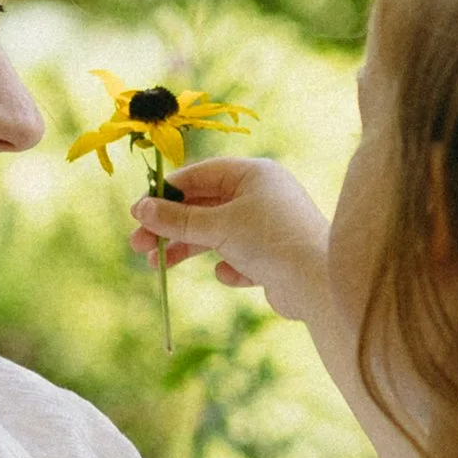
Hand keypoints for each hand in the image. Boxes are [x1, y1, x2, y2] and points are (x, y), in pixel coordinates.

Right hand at [131, 156, 333, 325]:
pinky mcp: (274, 257)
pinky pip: (239, 257)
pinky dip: (230, 267)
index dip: (167, 193)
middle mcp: (263, 195)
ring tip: (158, 266)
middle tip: (138, 244)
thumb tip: (140, 208)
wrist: (319, 283)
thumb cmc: (270, 241)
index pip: (200, 175)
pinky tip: (233, 275)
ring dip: (187, 248)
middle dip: (171, 226)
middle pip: (204, 206)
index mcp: (255, 174)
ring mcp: (269, 226)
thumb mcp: (217, 226)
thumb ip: (178, 219)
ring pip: (217, 233)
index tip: (138, 211)